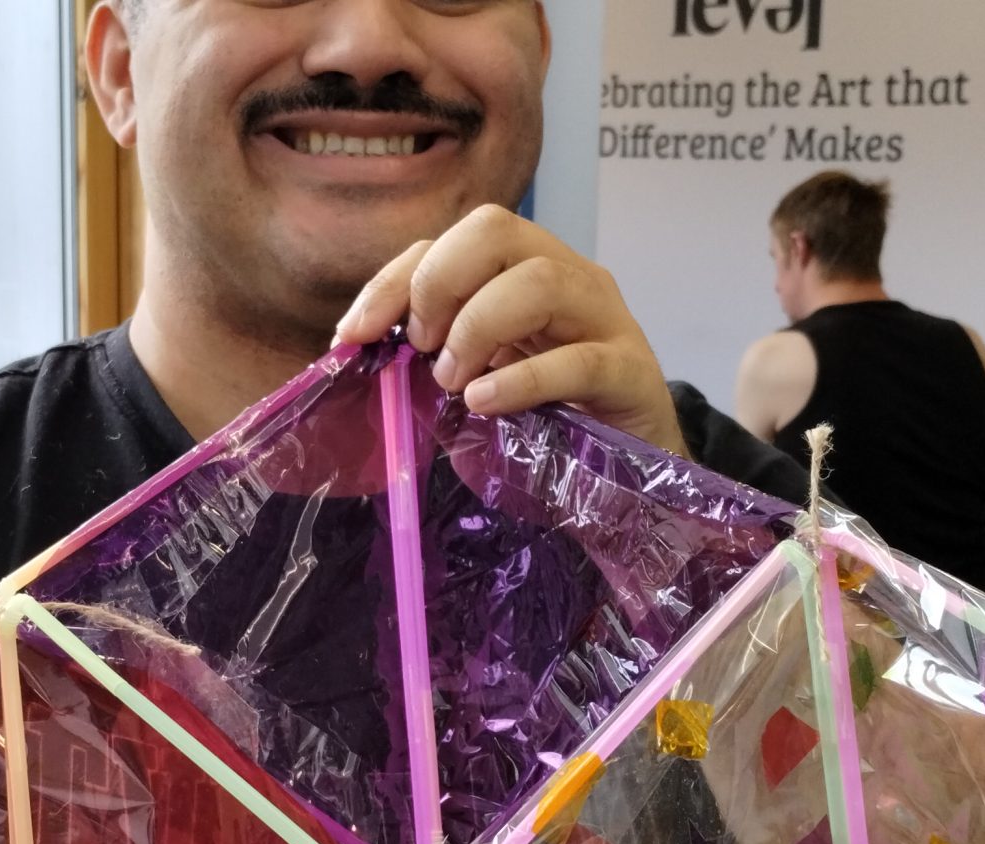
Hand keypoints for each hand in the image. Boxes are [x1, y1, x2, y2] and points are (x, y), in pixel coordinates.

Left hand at [335, 204, 686, 456]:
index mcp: (523, 269)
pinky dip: (522, 380)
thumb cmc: (546, 416)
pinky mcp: (631, 371)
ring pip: (540, 281)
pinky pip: (579, 359)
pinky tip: (485, 403)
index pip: (452, 239)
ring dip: (478, 328)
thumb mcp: (479, 375)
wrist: (628, 471)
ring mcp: (605, 318)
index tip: (354, 333)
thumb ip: (432, 352)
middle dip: (439, 283)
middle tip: (423, 348)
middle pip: (496, 230)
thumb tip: (356, 348)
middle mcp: (567, 276)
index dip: (394, 279)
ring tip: (454, 382)